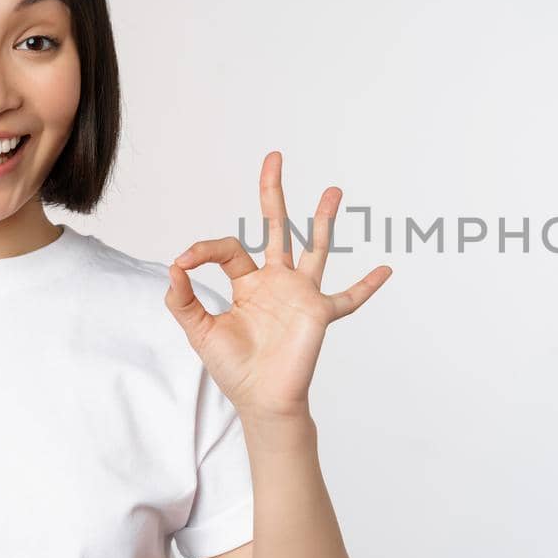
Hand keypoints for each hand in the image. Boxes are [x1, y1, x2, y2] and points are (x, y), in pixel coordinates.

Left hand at [163, 151, 391, 420]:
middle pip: (276, 227)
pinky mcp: (319, 313)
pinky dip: (367, 286)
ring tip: (333, 190)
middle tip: (275, 158)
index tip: (185, 261)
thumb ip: (182, 300)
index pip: (228, 249)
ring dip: (323, 220)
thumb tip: (172, 267)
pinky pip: (348, 298)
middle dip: (274, 193)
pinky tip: (385, 270)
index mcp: (248, 284)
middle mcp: (276, 282)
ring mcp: (301, 295)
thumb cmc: (234, 368)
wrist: (261, 399)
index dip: (203, 249)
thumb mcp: (199, 330)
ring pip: (314, 248)